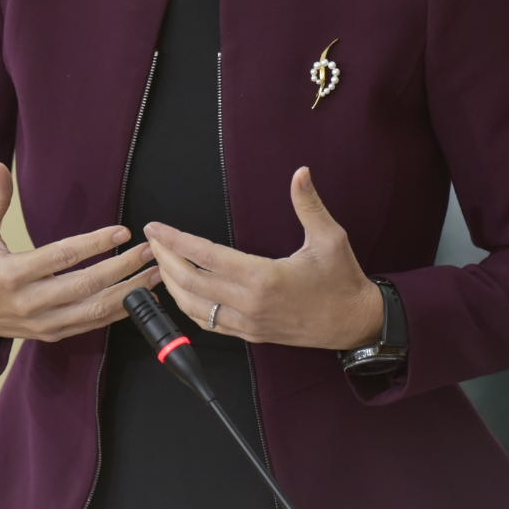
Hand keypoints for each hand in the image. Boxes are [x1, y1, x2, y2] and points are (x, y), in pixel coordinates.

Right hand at [0, 163, 162, 341]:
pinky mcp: (52, 335)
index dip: (94, 244)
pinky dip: (118, 312)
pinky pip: (91, 325)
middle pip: (86, 287)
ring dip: (129, 293)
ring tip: (155, 274)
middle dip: (123, 269)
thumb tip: (0, 168)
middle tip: (149, 251)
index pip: (62, 257)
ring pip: (94, 311)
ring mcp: (43, 323)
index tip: (122, 232)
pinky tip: (139, 296)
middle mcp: (30, 303)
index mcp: (13, 274)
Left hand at [145, 166, 381, 349]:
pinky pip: (209, 324)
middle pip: (190, 282)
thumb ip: (309, 204)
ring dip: (171, 284)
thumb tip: (300, 173)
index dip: (175, 240)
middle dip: (165, 259)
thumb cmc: (342, 280)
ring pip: (194, 307)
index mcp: (263, 277)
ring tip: (160, 262)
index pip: (205, 256)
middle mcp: (250, 303)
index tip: (156, 227)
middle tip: (152, 240)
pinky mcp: (251, 335)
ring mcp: (248, 323)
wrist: (356, 323)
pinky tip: (181, 291)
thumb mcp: (330, 238)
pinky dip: (188, 306)